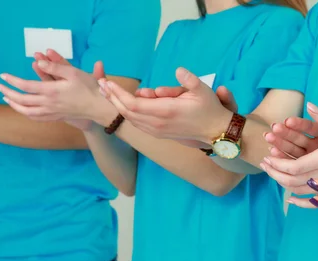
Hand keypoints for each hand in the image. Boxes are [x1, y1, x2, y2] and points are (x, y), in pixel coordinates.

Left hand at [0, 50, 110, 125]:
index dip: (12, 80)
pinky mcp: (57, 117)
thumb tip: (39, 63)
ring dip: (15, 105)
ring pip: (27, 112)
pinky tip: (24, 110)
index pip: (25, 86)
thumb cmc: (89, 87)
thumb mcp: (74, 73)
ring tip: (7, 99)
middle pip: (22, 100)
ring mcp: (52, 112)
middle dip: (8, 93)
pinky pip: (37, 118)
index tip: (3, 76)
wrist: (99, 107)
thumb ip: (55, 67)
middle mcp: (49, 103)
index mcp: (51, 90)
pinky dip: (27, 114)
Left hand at [99, 67, 232, 142]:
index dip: (118, 94)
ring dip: (118, 105)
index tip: (108, 82)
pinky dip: (127, 113)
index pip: (132, 104)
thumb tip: (177, 70)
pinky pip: (137, 123)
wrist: (215, 131)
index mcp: (165, 111)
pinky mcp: (158, 134)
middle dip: (112, 98)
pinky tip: (123, 104)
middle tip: (102, 84)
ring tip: (108, 92)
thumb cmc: (209, 108)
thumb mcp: (202, 90)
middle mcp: (157, 124)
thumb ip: (188, 79)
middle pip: (126, 112)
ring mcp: (157, 131)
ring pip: (130, 119)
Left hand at [260, 96, 317, 207]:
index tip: (266, 157)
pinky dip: (298, 200)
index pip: (295, 167)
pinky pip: (312, 201)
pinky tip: (290, 199)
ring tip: (272, 173)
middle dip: (274, 173)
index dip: (277, 164)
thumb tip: (309, 105)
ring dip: (282, 183)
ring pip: (299, 192)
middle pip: (292, 181)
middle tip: (263, 164)